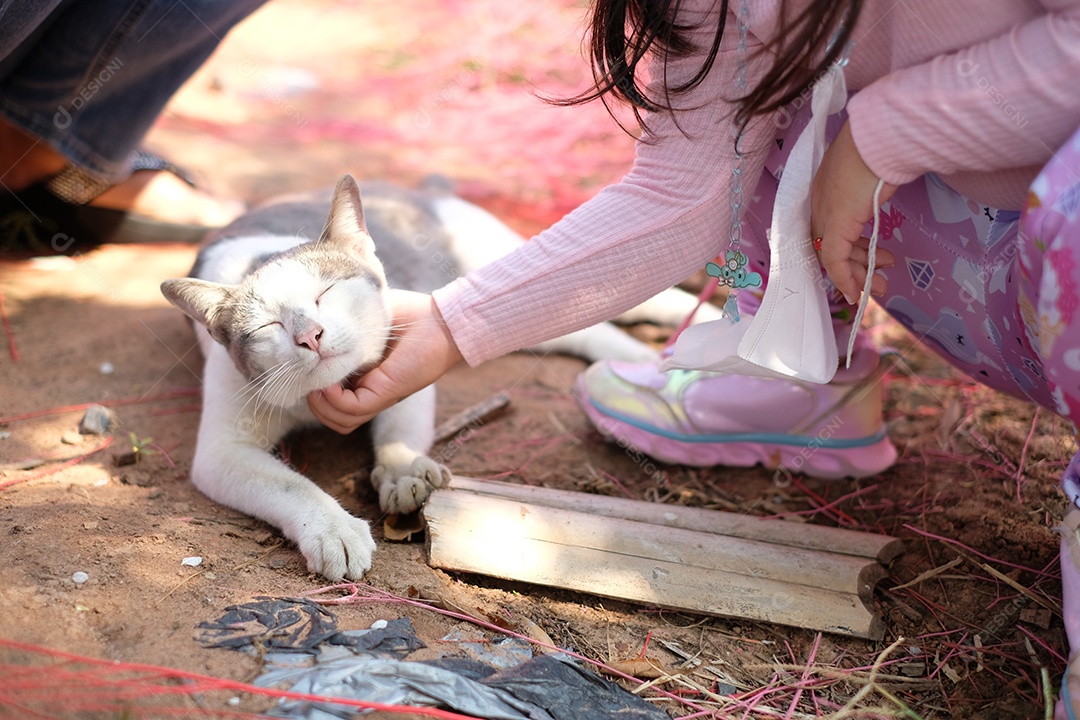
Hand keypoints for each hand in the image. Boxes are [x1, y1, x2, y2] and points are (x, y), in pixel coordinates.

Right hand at [307, 289, 463, 433]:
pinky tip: (328, 384)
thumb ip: (341, 325)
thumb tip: (312, 315)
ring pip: (340, 420)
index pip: (332, 401)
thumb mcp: (363, 320)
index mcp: (364, 379)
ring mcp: (378, 394)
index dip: (313, 390)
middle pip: (333, 417)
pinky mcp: (386, 392)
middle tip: (306, 377)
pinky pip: (352, 409)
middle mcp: (370, 392)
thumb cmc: (406, 315)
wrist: (439, 319)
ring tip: (315, 383)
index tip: (303, 368)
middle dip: (313, 402)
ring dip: (321, 405)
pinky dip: (334, 401)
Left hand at [811, 119, 897, 303]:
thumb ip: (869, 188)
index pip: (828, 227)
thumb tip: (882, 190)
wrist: (880, 137)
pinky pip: (834, 261)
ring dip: (857, 274)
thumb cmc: (882, 147)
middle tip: (877, 278)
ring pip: (833, 257)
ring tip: (880, 284)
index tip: (865, 259)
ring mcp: (825, 215)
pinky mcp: (834, 227)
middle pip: (830, 245)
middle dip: (856, 266)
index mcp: (825, 188)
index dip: (846, 248)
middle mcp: (820, 204)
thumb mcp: (873, 171)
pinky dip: (845, 279)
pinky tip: (857, 292)